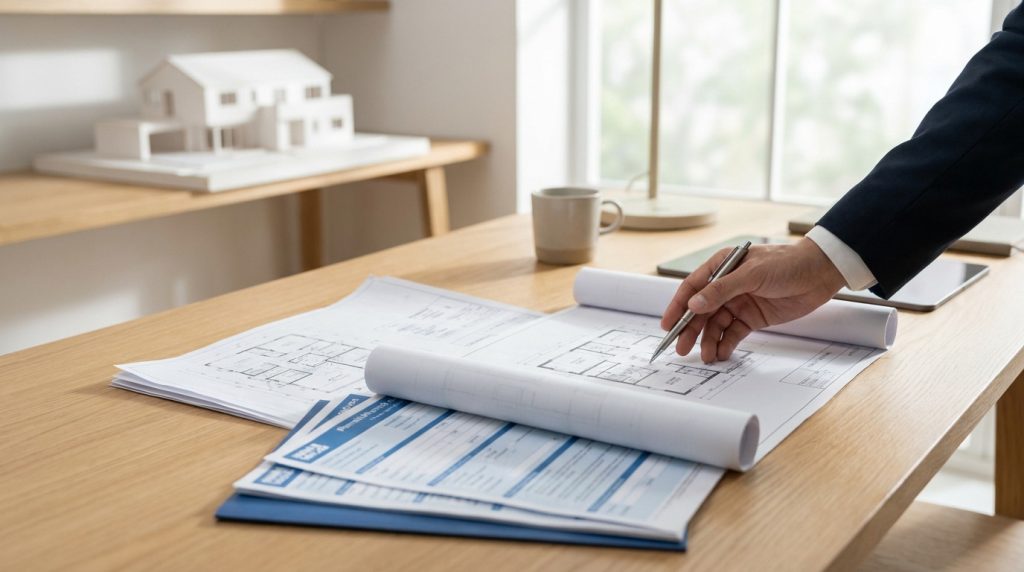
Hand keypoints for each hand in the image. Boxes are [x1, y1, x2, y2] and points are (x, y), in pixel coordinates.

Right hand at [660, 238, 845, 362]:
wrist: (820, 273)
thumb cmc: (787, 263)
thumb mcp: (752, 274)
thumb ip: (721, 290)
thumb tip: (695, 304)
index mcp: (721, 266)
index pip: (692, 288)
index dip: (678, 306)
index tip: (668, 325)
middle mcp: (726, 285)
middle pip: (701, 310)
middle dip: (690, 330)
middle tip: (681, 349)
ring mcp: (738, 302)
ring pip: (716, 325)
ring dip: (708, 340)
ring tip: (705, 357)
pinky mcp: (752, 317)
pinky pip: (733, 333)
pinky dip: (725, 344)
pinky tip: (720, 354)